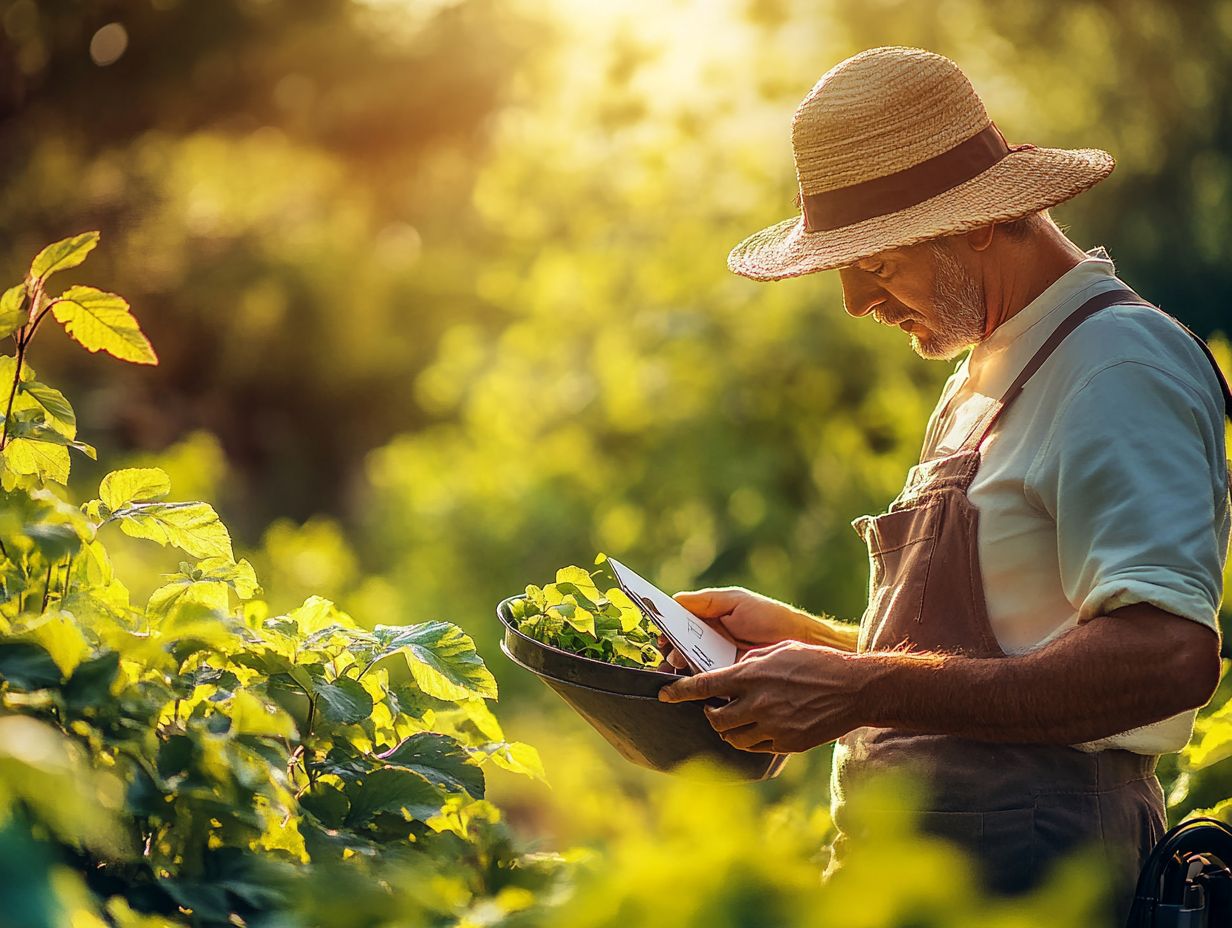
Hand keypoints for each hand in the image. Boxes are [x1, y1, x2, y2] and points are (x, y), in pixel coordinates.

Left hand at [657, 641, 866, 753]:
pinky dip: (752, 739)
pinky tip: (761, 728)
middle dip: (709, 714)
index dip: (678, 692)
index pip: (703, 686)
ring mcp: (773, 727)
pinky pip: (757, 747)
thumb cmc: (818, 663)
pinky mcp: (787, 744)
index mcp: (751, 676)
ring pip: (733, 738)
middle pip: (715, 719)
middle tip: (714, 707)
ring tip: (737, 719)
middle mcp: (758, 703)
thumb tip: (731, 672)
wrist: (855, 689)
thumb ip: (750, 661)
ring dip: (728, 730)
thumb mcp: (779, 650)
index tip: (663, 694)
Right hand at [658, 587, 819, 669]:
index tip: (660, 635)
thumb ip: (706, 600)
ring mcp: (715, 662)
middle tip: (672, 654)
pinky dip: (694, 685)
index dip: (665, 629)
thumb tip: (673, 601)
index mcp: (708, 620)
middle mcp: (708, 642)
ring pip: (686, 667)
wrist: (799, 644)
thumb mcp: (736, 601)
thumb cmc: (769, 618)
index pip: (678, 624)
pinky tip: (690, 685)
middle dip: (669, 652)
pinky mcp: (726, 681)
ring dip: (677, 669)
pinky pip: (704, 684)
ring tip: (678, 670)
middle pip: (677, 647)